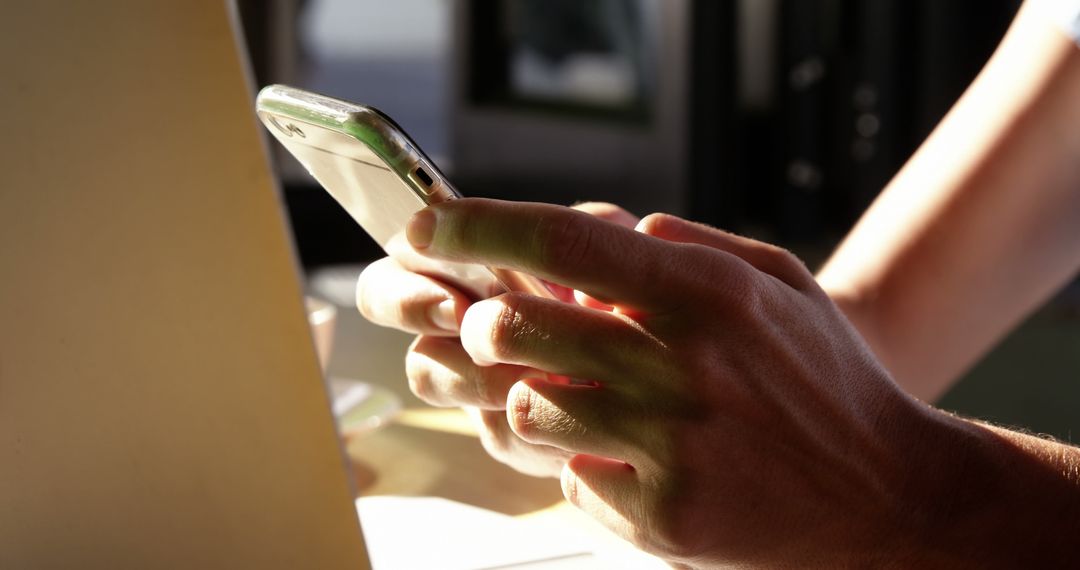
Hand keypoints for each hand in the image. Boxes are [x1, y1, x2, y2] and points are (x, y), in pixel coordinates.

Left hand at [403, 198, 939, 565]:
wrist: (890, 498)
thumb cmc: (826, 381)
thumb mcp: (780, 282)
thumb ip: (693, 244)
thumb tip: (620, 226)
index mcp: (707, 294)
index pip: (564, 244)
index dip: (478, 228)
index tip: (426, 223)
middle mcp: (682, 366)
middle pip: (517, 327)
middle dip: (482, 320)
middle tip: (494, 322)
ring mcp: (669, 448)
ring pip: (527, 407)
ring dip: (530, 395)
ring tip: (575, 395)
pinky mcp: (662, 516)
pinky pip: (569, 477)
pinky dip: (581, 461)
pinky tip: (629, 456)